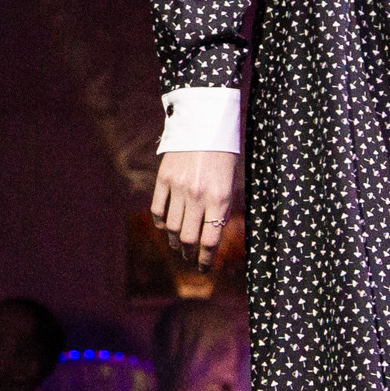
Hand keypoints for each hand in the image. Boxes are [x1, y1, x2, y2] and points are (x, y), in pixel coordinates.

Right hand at [151, 151, 237, 270]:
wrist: (205, 122)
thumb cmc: (223, 153)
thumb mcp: (231, 180)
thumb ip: (222, 206)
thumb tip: (212, 231)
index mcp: (220, 198)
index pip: (210, 240)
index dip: (206, 259)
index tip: (204, 268)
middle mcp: (198, 196)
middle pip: (188, 238)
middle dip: (189, 254)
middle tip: (190, 259)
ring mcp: (179, 187)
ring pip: (172, 227)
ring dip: (174, 241)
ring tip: (178, 246)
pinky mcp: (164, 178)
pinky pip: (158, 209)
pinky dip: (161, 222)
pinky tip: (166, 227)